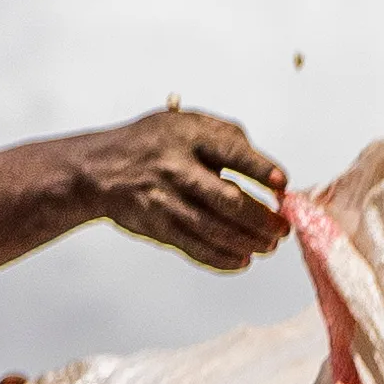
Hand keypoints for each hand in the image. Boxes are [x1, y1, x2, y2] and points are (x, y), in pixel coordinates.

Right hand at [90, 104, 290, 270]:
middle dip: (262, 218)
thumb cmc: (152, 145)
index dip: (260, 169)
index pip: (231, 151)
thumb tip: (267, 173)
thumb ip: (225, 140)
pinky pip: (196, 248)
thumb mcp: (185, 124)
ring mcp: (165, 201)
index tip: (283, 184)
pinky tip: (242, 259)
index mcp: (186, 135)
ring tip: (268, 245)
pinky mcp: (158, 227)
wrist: (100, 170)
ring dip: (248, 242)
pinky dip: (222, 258)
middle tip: (282, 227)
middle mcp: (175, 168)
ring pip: (215, 230)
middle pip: (228, 200)